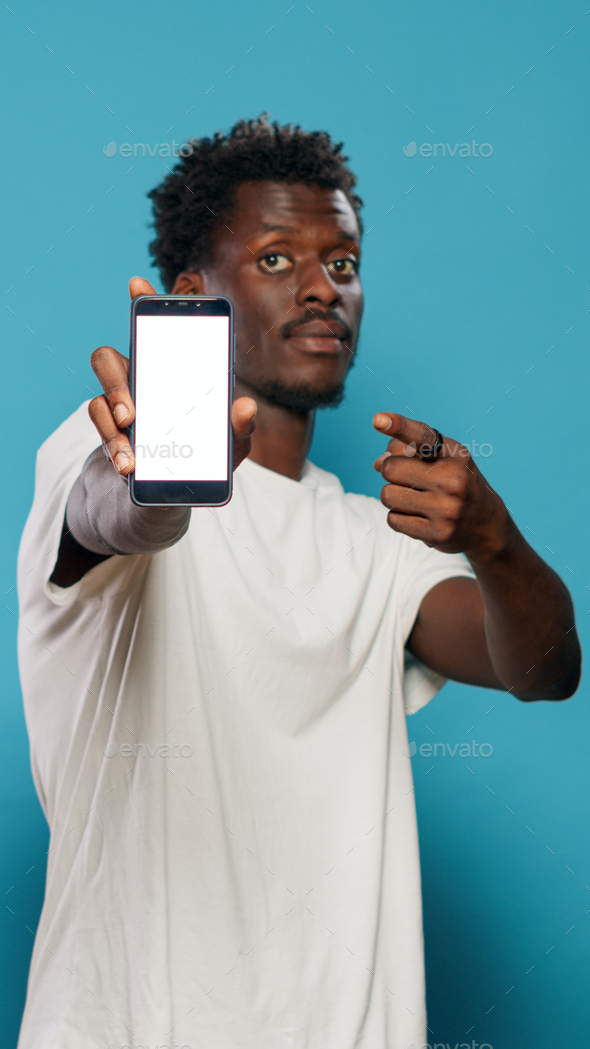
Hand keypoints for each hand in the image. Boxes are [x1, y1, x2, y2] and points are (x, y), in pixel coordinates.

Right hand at [88, 276, 256, 475]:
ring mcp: (119, 408)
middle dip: (114, 381)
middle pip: (109, 360)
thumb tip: (246, 407)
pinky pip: (100, 430)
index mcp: (168, 373)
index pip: (153, 331)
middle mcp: (137, 382)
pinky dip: (113, 447)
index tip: (137, 284)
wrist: (170, 497)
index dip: (143, 303)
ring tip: (129, 450)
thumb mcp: (229, 445)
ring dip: (111, 424)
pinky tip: (128, 465)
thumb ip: (240, 427)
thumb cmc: (200, 459)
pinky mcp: (109, 435)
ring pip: (98, 397)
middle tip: (131, 412)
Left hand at [372, 411, 510, 562]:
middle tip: (405, 477)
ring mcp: (447, 510)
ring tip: (413, 498)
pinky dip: (398, 516)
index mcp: (456, 455)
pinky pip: (392, 519)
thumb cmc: (456, 484)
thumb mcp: (443, 460)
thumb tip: (377, 463)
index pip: (422, 436)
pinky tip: (418, 515)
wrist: (486, 525)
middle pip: (391, 468)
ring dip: (392, 496)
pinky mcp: (437, 534)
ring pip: (387, 495)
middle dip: (390, 472)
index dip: (399, 425)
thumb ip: (408, 452)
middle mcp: (454, 480)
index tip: (377, 420)